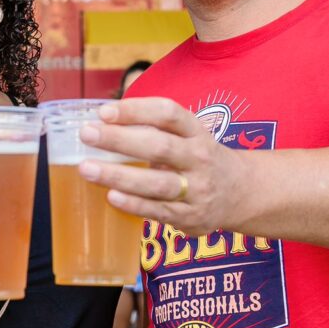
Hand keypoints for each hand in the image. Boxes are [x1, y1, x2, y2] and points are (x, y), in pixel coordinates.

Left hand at [78, 97, 247, 236]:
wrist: (242, 193)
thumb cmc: (199, 159)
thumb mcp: (189, 136)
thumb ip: (155, 130)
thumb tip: (102, 123)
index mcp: (197, 132)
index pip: (168, 114)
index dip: (136, 110)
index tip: (104, 111)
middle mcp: (199, 159)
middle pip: (160, 147)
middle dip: (120, 140)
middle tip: (87, 134)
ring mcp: (197, 190)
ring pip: (157, 183)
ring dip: (119, 176)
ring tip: (88, 168)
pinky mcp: (191, 217)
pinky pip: (159, 210)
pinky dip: (134, 204)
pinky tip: (111, 196)